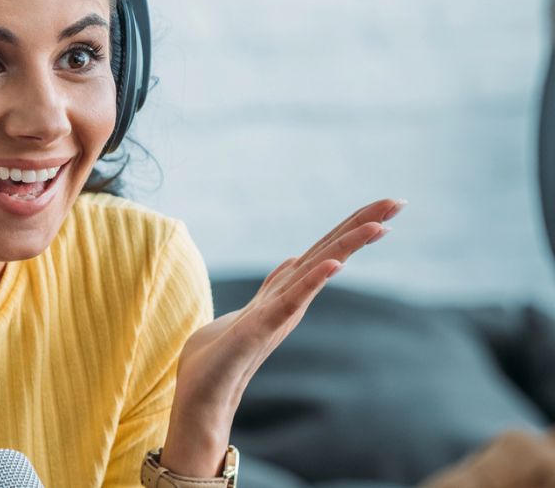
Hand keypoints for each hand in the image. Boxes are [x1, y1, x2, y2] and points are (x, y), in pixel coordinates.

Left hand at [159, 197, 406, 475]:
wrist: (201, 396)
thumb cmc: (220, 356)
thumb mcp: (250, 309)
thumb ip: (274, 288)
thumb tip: (292, 262)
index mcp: (286, 291)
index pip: (324, 250)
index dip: (351, 225)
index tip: (385, 204)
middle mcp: (289, 300)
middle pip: (330, 253)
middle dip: (362, 226)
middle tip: (399, 202)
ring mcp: (277, 315)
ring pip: (318, 272)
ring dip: (347, 248)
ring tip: (379, 225)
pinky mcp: (259, 330)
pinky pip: (290, 301)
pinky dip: (312, 282)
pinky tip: (333, 264)